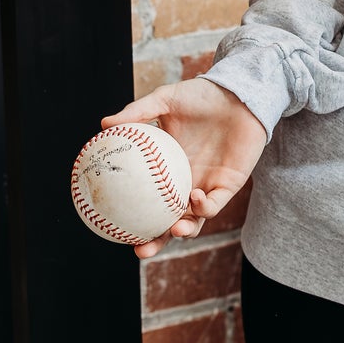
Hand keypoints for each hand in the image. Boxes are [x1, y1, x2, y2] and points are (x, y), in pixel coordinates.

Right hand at [102, 77, 267, 260]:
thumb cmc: (203, 95)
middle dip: (157, 241)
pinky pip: (215, 204)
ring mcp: (208, 186)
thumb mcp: (166, 100)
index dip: (135, 218)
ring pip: (194, 220)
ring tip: (173, 229)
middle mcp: (186, 182)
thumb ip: (138, 112)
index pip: (149, 202)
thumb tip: (104, 124)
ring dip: (184, 230)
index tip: (114, 230)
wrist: (239, 93)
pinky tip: (193, 196)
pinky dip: (204, 206)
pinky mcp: (230, 185)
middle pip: (168, 221)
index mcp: (167, 170)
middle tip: (139, 250)